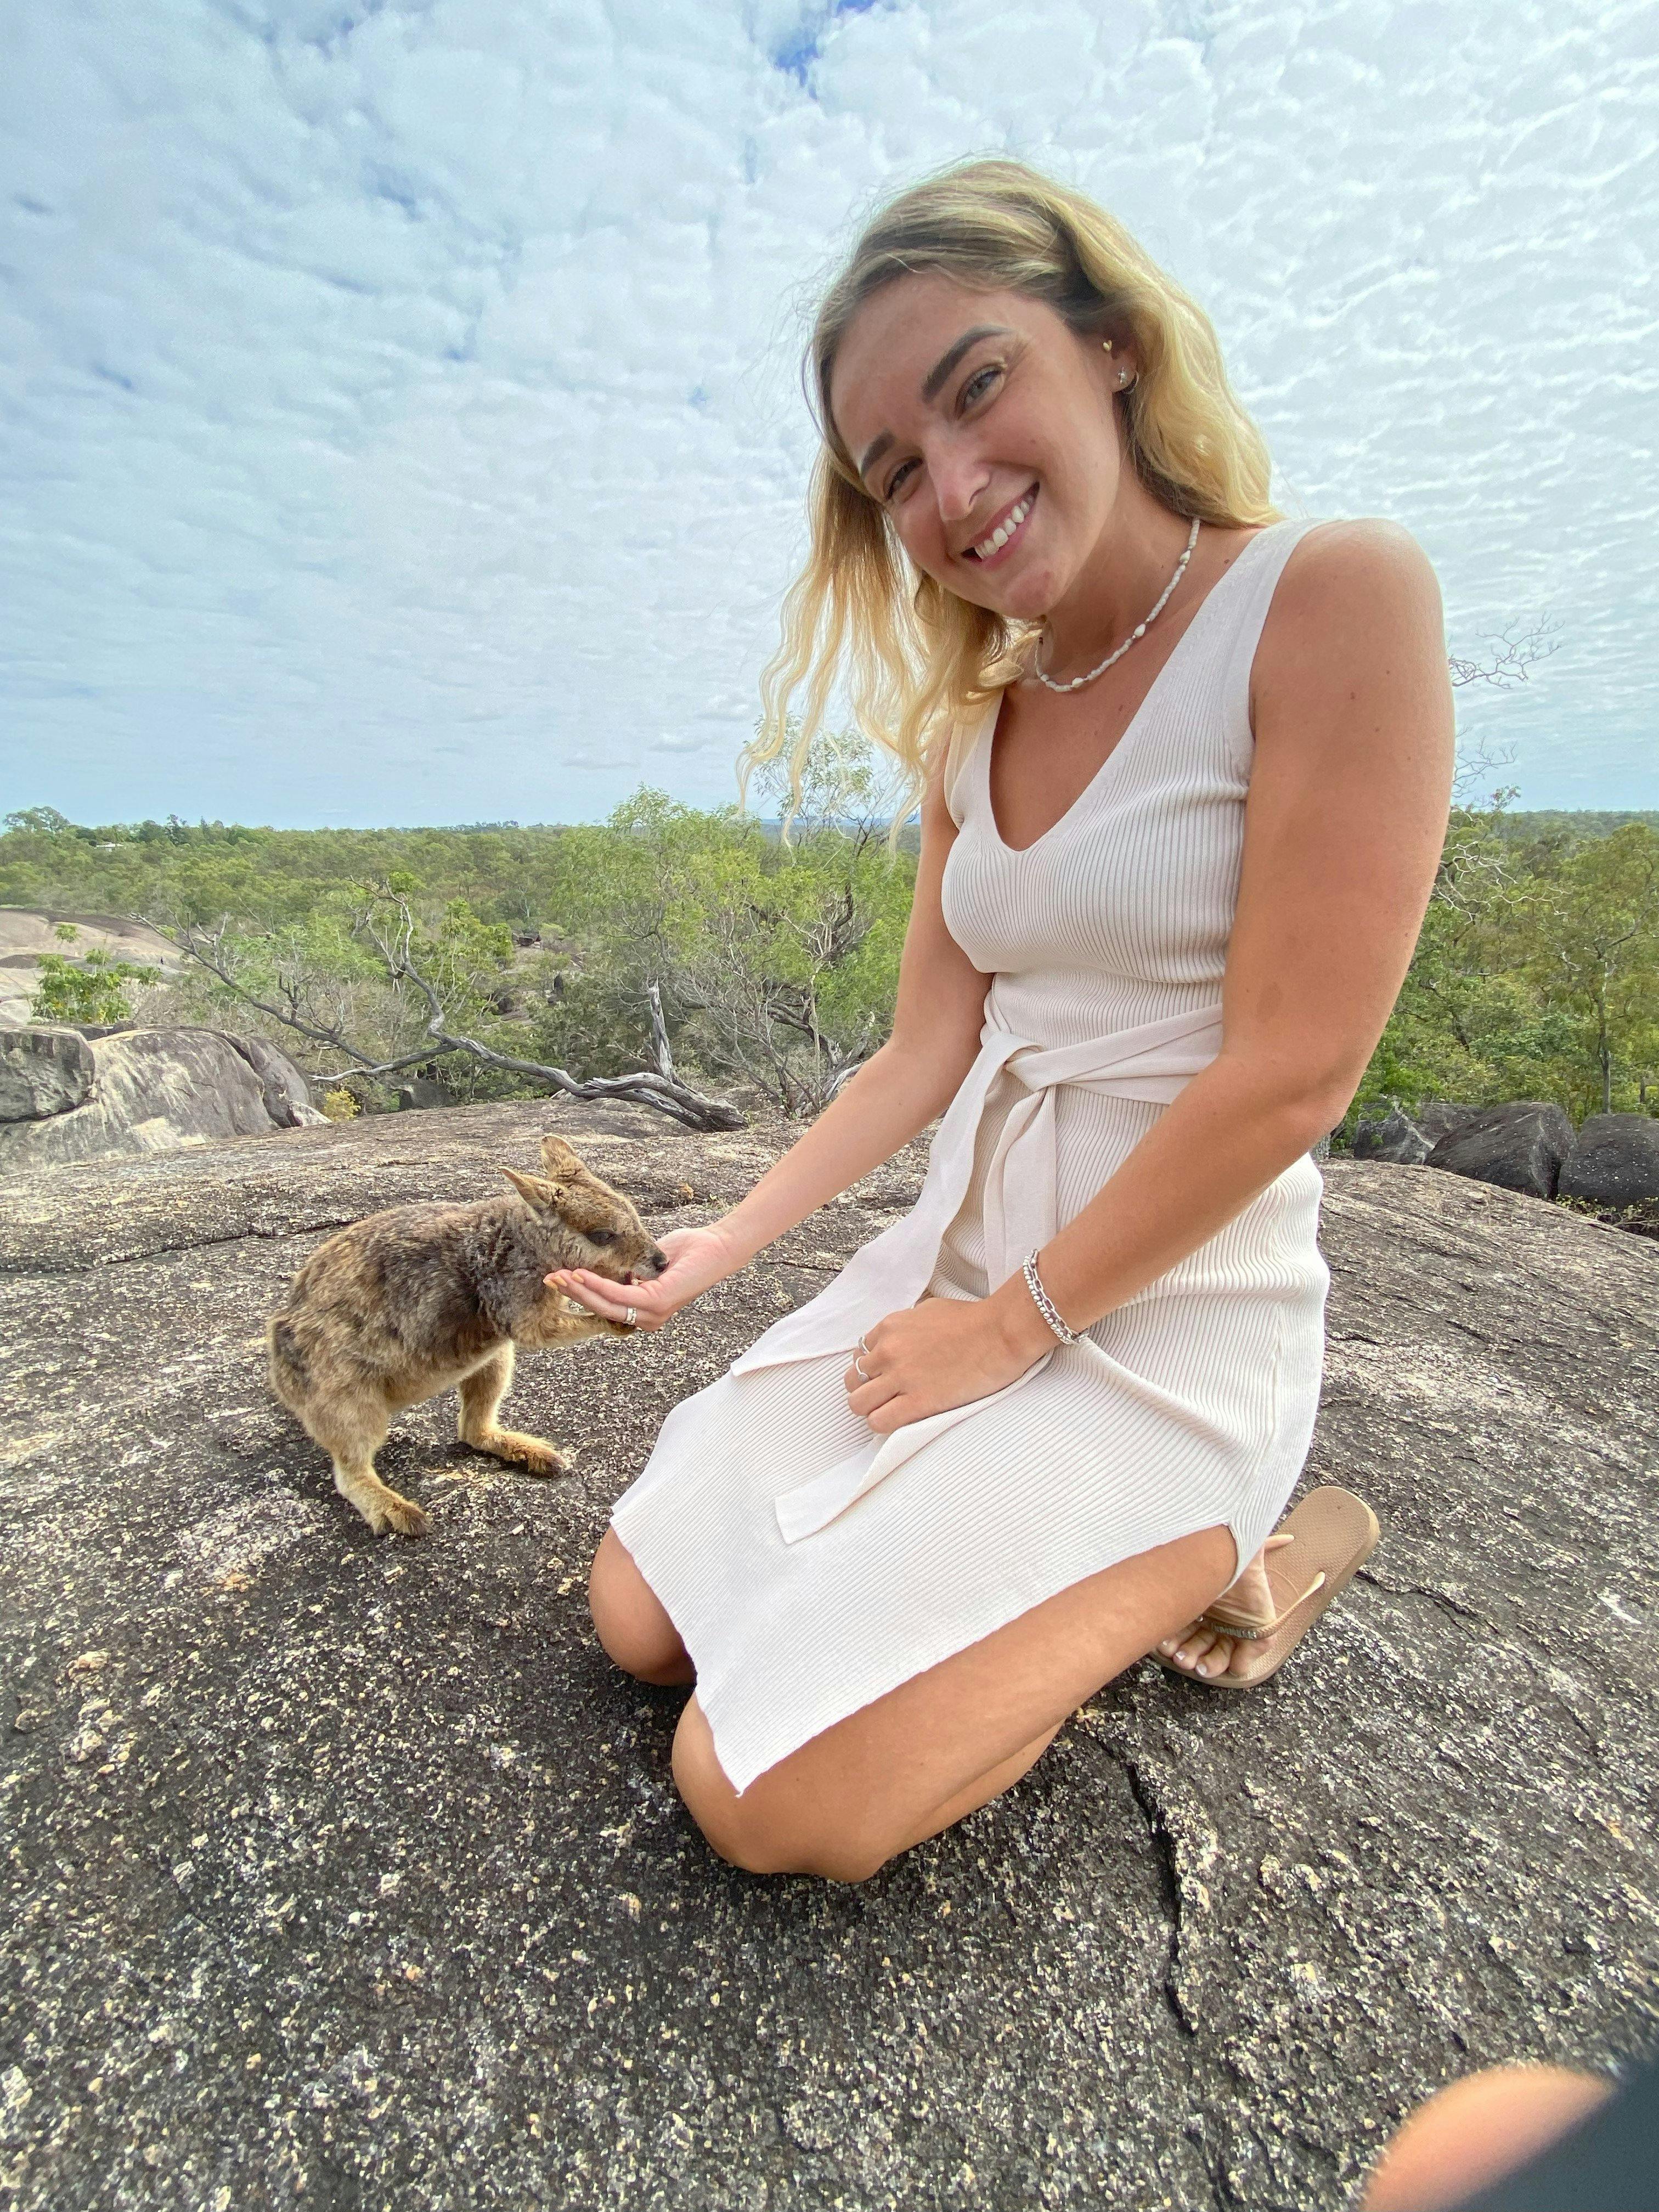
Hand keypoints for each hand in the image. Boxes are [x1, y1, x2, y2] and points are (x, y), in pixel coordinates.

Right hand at [546, 1224, 737, 1332]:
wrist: (717, 1246)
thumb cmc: (687, 1252)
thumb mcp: (647, 1262)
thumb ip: (626, 1268)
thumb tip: (602, 1263)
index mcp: (643, 1311)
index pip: (604, 1307)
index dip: (579, 1294)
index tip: (558, 1279)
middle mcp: (647, 1318)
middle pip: (600, 1309)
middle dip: (571, 1294)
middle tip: (548, 1279)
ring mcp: (653, 1313)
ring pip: (604, 1304)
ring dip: (578, 1290)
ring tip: (557, 1276)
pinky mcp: (658, 1302)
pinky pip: (618, 1295)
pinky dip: (596, 1285)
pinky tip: (579, 1274)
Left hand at [843, 1288, 1054, 1432]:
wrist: (1001, 1333)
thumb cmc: (974, 1320)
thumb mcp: (929, 1310)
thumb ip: (907, 1325)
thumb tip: (901, 1338)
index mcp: (890, 1327)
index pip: (860, 1354)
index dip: (872, 1368)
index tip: (887, 1376)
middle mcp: (888, 1351)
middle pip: (853, 1380)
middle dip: (866, 1389)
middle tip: (887, 1395)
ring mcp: (900, 1377)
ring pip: (858, 1404)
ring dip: (872, 1409)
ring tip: (893, 1410)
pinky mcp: (917, 1402)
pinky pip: (879, 1421)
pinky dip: (885, 1424)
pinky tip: (902, 1420)